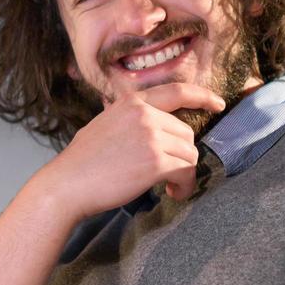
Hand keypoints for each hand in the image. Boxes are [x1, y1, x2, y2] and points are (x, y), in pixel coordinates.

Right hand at [45, 83, 225, 220]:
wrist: (67, 184)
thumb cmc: (81, 162)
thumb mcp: (103, 125)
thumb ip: (129, 120)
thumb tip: (151, 128)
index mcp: (131, 103)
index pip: (176, 92)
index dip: (202, 96)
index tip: (217, 104)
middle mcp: (143, 115)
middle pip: (185, 133)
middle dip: (181, 155)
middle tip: (170, 175)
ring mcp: (151, 136)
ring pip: (189, 154)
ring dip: (184, 173)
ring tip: (170, 187)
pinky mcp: (156, 161)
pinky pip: (186, 171)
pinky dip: (184, 185)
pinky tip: (173, 193)